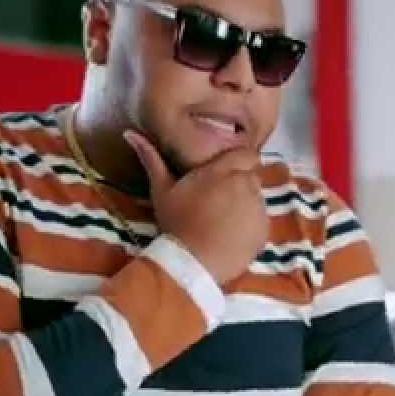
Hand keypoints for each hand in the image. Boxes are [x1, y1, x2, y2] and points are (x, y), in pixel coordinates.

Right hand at [124, 131, 267, 285]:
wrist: (192, 262)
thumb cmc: (175, 223)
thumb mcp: (161, 190)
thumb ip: (151, 159)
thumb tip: (130, 133)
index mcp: (223, 170)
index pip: (248, 155)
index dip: (240, 163)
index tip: (227, 174)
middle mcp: (246, 184)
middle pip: (252, 176)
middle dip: (240, 184)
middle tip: (220, 201)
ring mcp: (258, 207)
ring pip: (257, 198)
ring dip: (245, 204)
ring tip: (224, 220)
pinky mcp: (264, 229)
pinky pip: (261, 221)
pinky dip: (250, 225)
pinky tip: (231, 235)